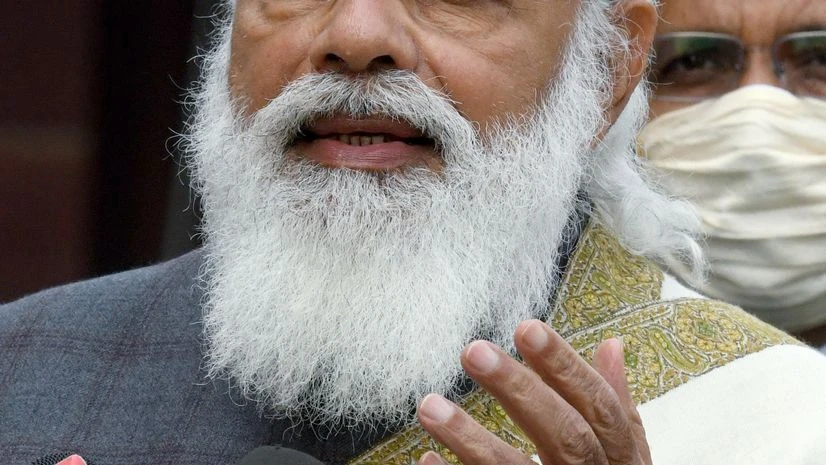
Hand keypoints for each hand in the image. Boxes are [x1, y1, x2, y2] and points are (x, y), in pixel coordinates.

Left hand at [416, 319, 650, 464]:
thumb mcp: (625, 458)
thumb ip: (614, 408)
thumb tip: (611, 345)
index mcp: (621, 461)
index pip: (599, 408)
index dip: (566, 367)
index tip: (526, 328)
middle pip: (564, 437)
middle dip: (520, 392)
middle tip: (473, 352)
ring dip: (471, 439)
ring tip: (429, 405)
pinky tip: (423, 460)